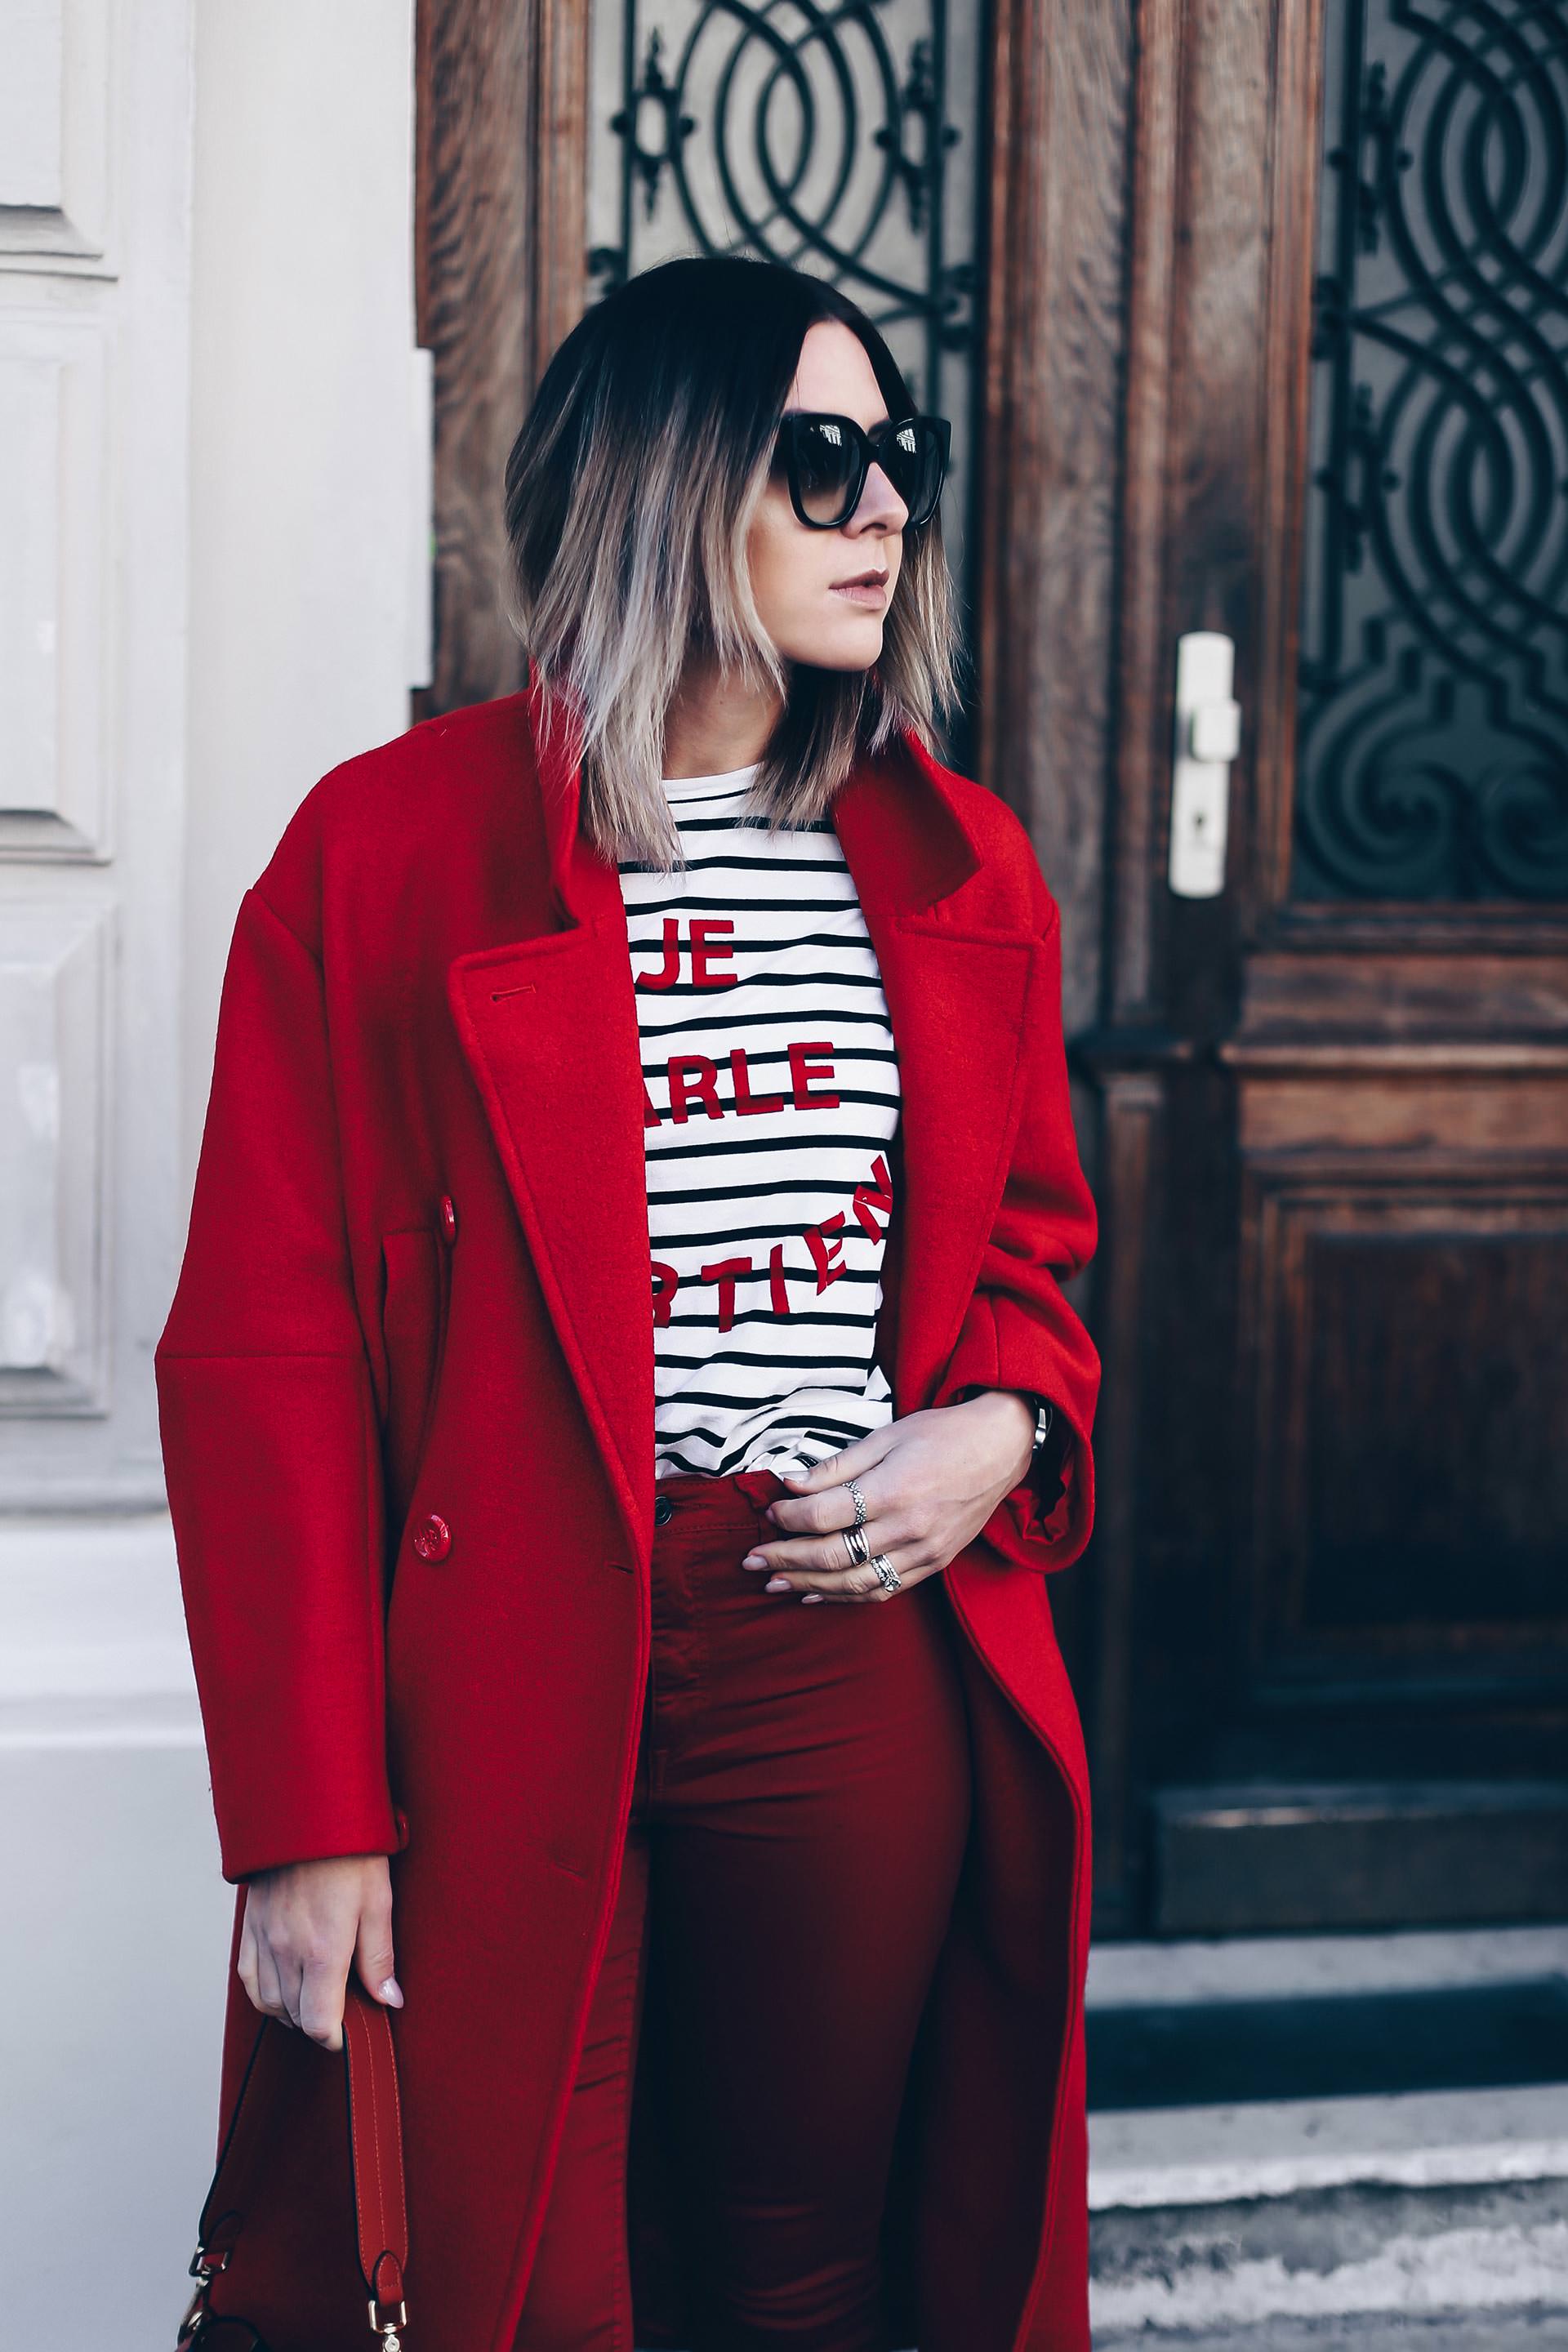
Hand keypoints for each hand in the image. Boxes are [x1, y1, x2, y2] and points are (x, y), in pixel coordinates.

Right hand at [237, 1853, 402, 2049]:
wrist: (305, 1809)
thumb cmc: (349, 1851)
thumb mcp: (378, 1900)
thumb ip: (379, 1958)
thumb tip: (389, 2000)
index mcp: (321, 1951)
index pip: (319, 2024)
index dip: (336, 2036)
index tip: (351, 2028)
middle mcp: (285, 1952)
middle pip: (295, 2017)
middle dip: (319, 2021)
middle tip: (344, 2005)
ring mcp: (262, 1940)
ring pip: (270, 2002)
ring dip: (293, 2010)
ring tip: (318, 1995)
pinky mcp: (249, 1927)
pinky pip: (249, 1978)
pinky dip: (266, 1992)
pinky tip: (285, 1983)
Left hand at [740, 1391, 1037, 1602]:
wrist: (1000, 1448)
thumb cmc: (941, 1434)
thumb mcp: (886, 1436)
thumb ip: (837, 1466)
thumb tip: (790, 1483)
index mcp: (894, 1490)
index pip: (824, 1515)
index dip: (788, 1518)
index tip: (769, 1513)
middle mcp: (909, 1528)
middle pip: (832, 1555)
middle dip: (785, 1559)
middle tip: (751, 1560)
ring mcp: (924, 1551)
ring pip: (854, 1582)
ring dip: (808, 1585)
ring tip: (773, 1583)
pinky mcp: (934, 1564)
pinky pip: (883, 1590)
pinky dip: (845, 1597)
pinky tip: (816, 1594)